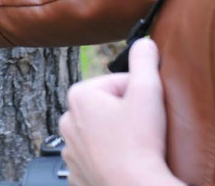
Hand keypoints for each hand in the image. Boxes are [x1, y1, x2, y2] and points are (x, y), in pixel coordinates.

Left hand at [58, 38, 183, 185]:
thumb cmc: (139, 143)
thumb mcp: (147, 90)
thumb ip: (144, 60)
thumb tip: (144, 42)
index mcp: (79, 95)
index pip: (118, 84)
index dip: (139, 95)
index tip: (147, 111)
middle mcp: (67, 121)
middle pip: (108, 109)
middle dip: (126, 116)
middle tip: (143, 131)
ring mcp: (70, 150)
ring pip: (102, 135)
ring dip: (118, 138)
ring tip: (135, 149)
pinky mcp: (76, 174)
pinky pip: (97, 159)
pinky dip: (110, 160)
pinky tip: (125, 164)